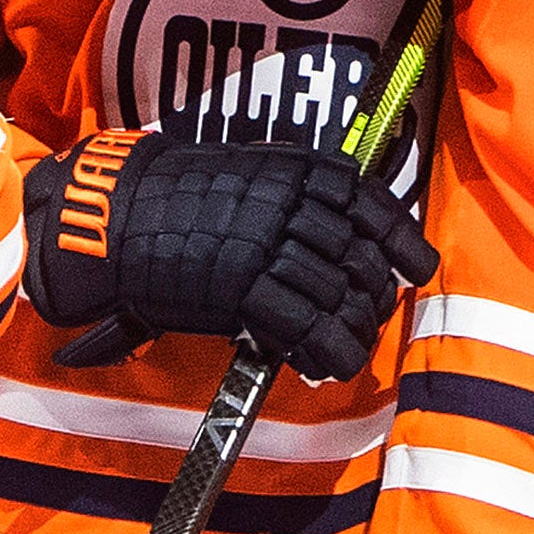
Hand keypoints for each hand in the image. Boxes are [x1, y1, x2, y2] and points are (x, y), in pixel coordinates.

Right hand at [23, 129, 438, 380]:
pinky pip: (304, 326)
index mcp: (293, 169)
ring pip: (338, 295)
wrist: (116, 215)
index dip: (401, 240)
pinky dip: (327, 351)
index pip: (368, 202)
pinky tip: (331, 364)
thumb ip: (296, 195)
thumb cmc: (178, 197)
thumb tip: (344, 234)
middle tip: (370, 318)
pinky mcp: (241, 288)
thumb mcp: (248, 173)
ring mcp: (265, 246)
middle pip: (358, 256)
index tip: (417, 267)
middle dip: (373, 296)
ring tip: (350, 347)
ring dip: (353, 330)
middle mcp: (287, 203)